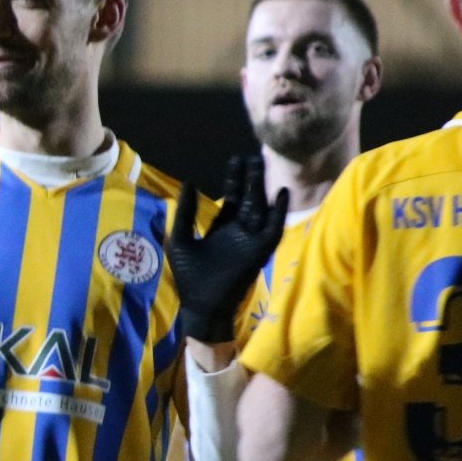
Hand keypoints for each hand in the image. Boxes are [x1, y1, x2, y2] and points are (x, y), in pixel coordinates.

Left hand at [167, 155, 287, 343]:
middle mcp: (239, 231)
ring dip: (263, 187)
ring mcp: (251, 240)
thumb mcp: (181, 238)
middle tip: (255, 156)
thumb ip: (186, 212)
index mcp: (221, 228)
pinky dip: (278, 211)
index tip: (236, 159)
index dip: (234, 179)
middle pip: (249, 198)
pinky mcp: (259, 250)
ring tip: (263, 165)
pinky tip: (281, 193)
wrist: (202, 305)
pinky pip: (273, 228)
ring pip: (260, 207)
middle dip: (251, 178)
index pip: (232, 197)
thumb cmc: (190, 275)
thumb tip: (189, 182)